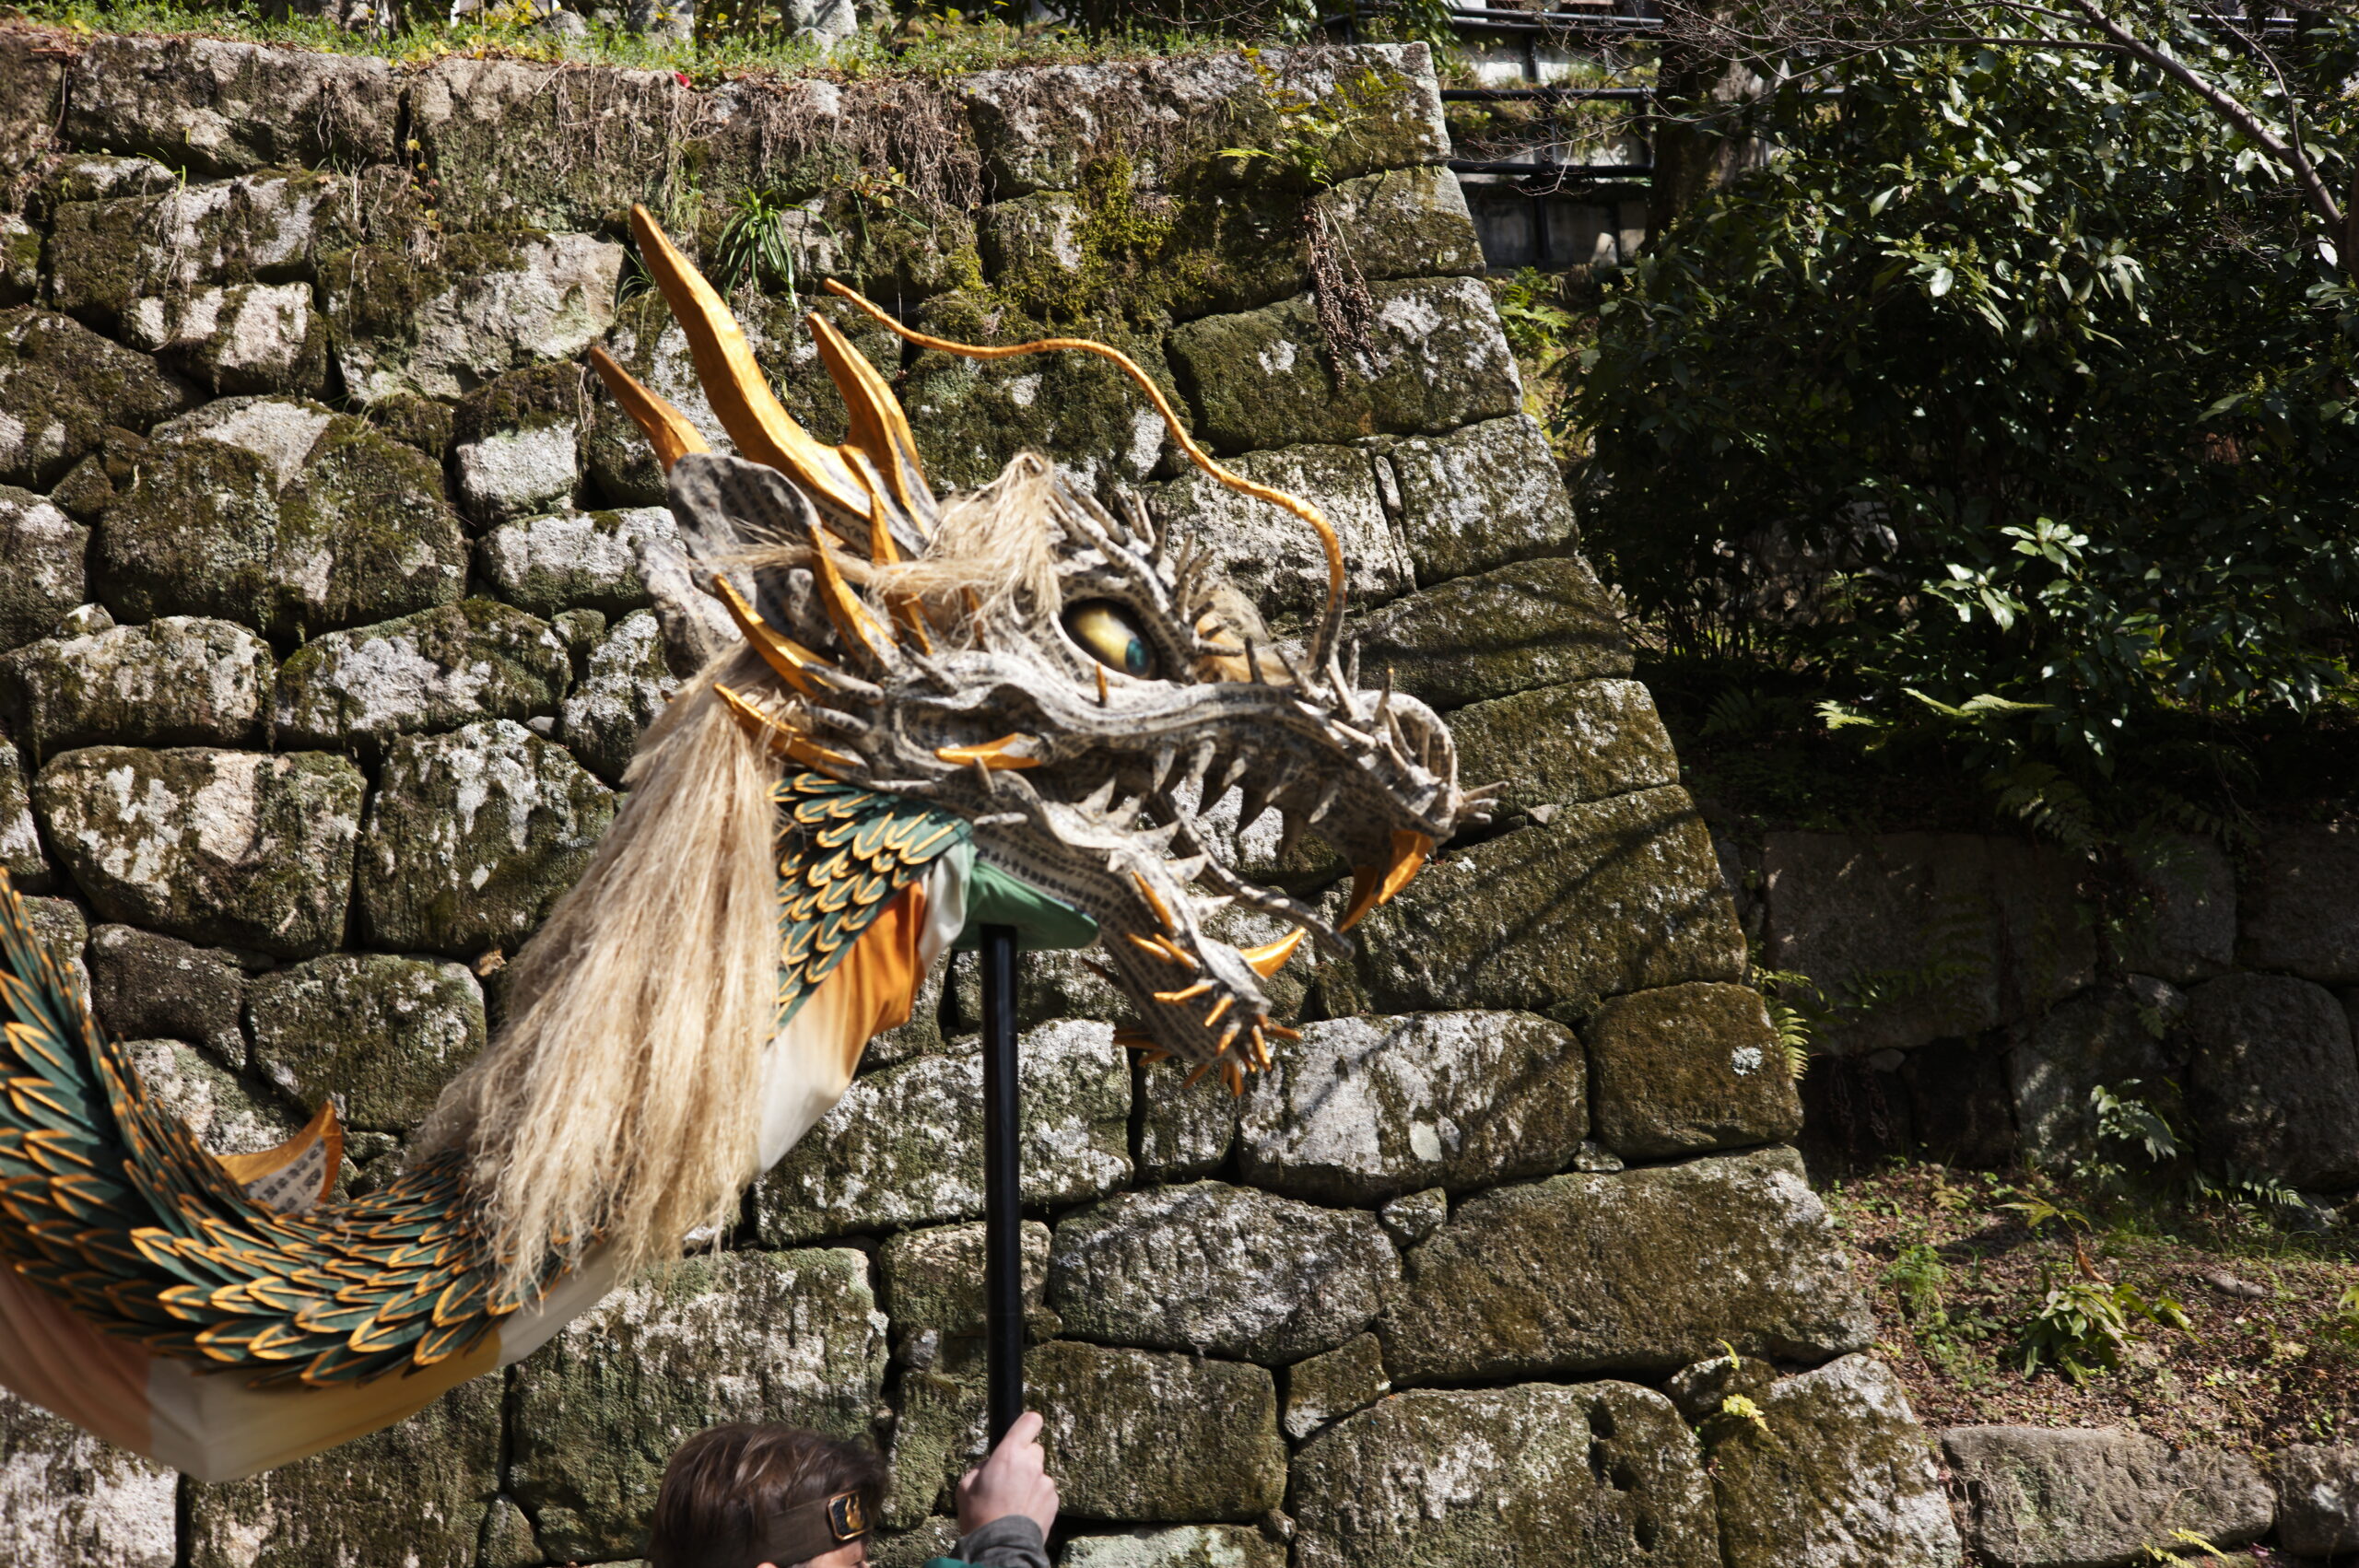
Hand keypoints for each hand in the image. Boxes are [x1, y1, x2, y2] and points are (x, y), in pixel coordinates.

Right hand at [955, 1411, 1058, 1539]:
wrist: (1001, 1546)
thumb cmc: (979, 1516)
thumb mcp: (965, 1486)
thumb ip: (981, 1468)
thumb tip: (991, 1465)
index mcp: (1009, 1454)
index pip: (1029, 1422)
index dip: (1027, 1424)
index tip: (1024, 1429)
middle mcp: (1031, 1464)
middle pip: (1034, 1449)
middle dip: (1024, 1459)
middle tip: (1010, 1478)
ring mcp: (1045, 1482)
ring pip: (1039, 1473)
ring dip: (1030, 1482)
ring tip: (1014, 1503)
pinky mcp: (1054, 1500)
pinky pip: (1045, 1492)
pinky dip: (1037, 1498)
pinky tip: (1023, 1512)